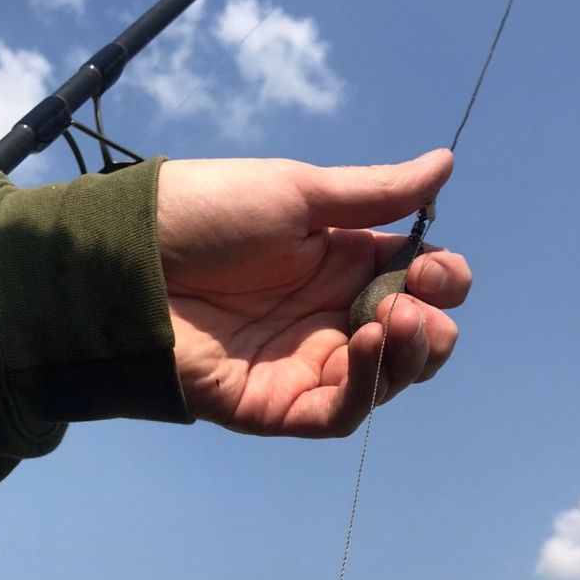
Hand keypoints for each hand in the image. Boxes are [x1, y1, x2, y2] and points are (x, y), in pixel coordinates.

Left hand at [155, 150, 470, 435]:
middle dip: (431, 328)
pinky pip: (338, 414)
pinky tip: (368, 348)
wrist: (134, 258)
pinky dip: (366, 388)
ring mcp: (303, 365)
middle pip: (410, 343)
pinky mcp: (274, 405)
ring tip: (393, 320)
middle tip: (410, 302)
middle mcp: (329, 319)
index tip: (436, 269)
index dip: (441, 282)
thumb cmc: (207, 215)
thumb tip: (444, 164)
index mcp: (341, 266)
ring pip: (383, 382)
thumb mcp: (299, 195)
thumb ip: (374, 196)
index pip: (417, 286)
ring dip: (408, 356)